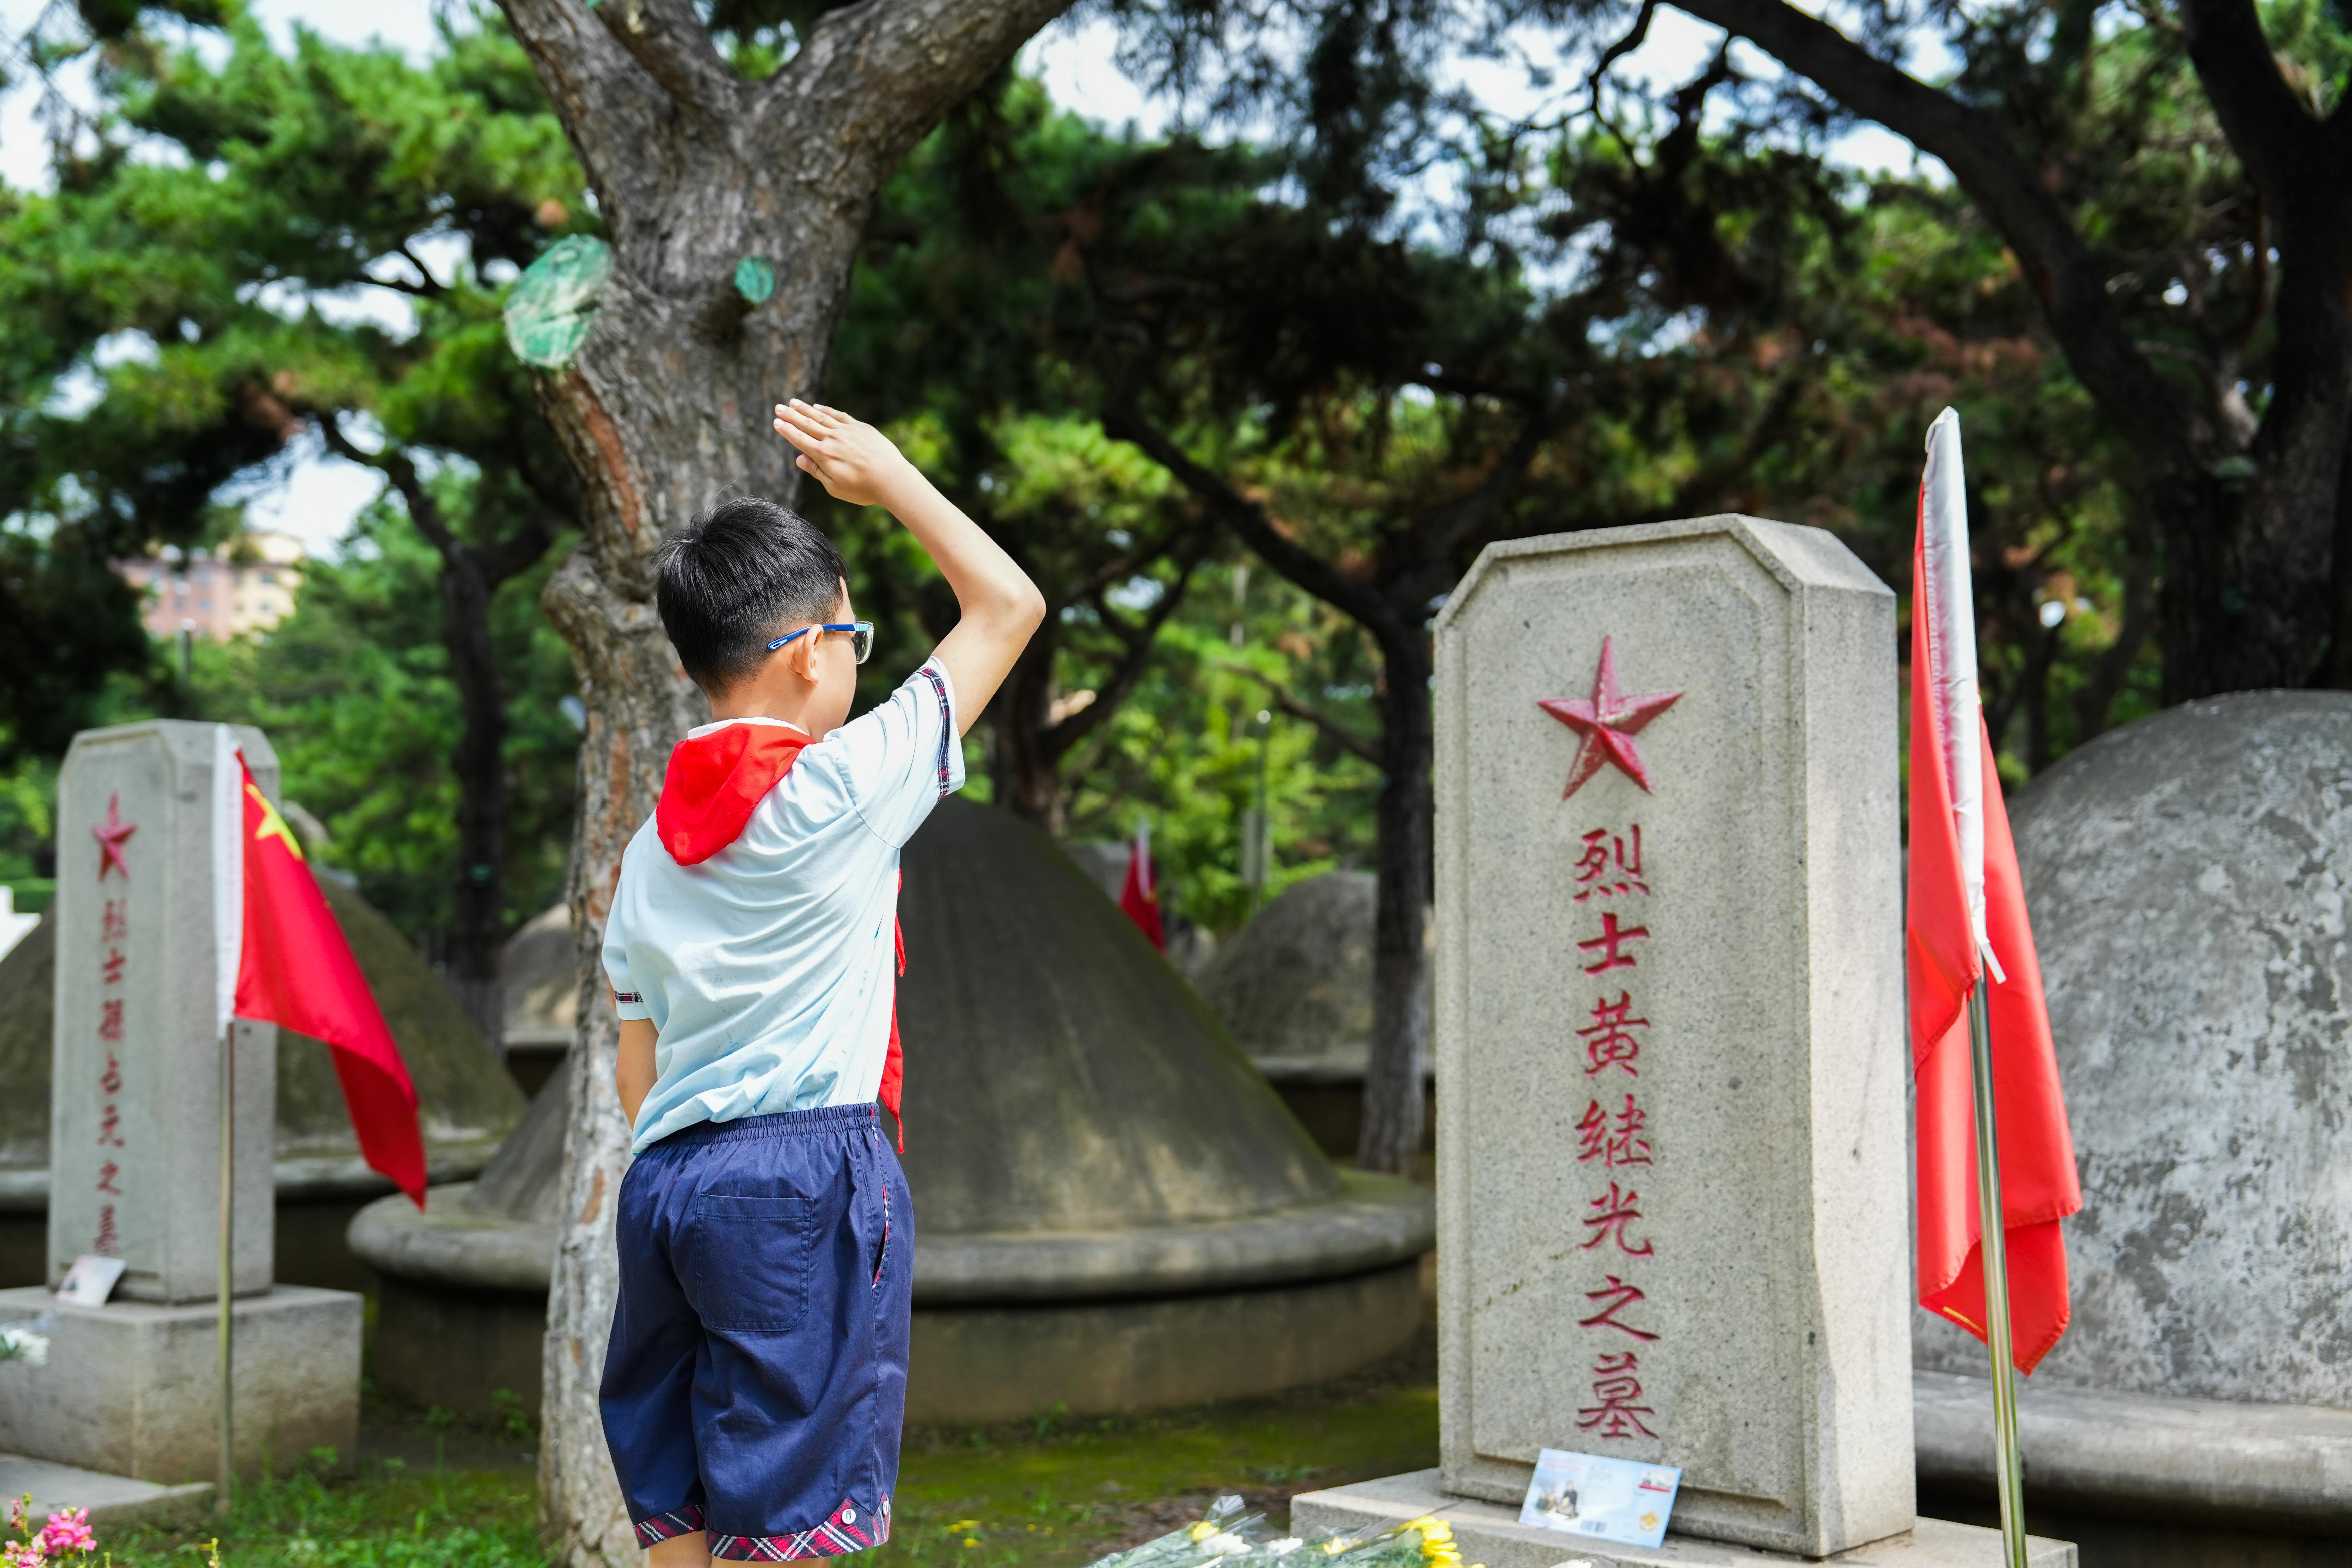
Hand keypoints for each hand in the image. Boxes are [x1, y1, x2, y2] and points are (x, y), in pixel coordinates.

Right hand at [773, 400, 915, 507]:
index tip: (776, 422)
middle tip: (778, 407)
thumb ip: (816, 471)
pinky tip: (818, 407)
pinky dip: (826, 410)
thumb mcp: (834, 487)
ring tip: (793, 402)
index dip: (787, 430)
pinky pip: (839, 415)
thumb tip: (799, 459)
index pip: (799, 439)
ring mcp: (846, 431)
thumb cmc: (863, 489)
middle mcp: (832, 439)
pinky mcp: (860, 427)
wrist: (891, 478)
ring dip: (805, 409)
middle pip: (807, 424)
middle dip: (791, 415)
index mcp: (823, 455)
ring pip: (821, 416)